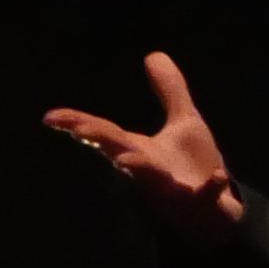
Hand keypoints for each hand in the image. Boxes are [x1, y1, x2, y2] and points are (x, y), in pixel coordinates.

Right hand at [42, 51, 246, 241]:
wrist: (217, 212)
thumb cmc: (191, 167)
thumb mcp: (184, 124)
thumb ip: (170, 91)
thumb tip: (154, 54)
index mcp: (140, 149)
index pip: (104, 133)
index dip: (77, 124)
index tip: (50, 117)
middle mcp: (150, 170)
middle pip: (120, 153)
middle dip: (102, 141)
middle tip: (82, 130)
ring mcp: (174, 189)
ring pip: (153, 180)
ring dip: (141, 169)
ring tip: (126, 159)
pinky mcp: (202, 204)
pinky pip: (204, 197)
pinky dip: (210, 188)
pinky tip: (218, 176)